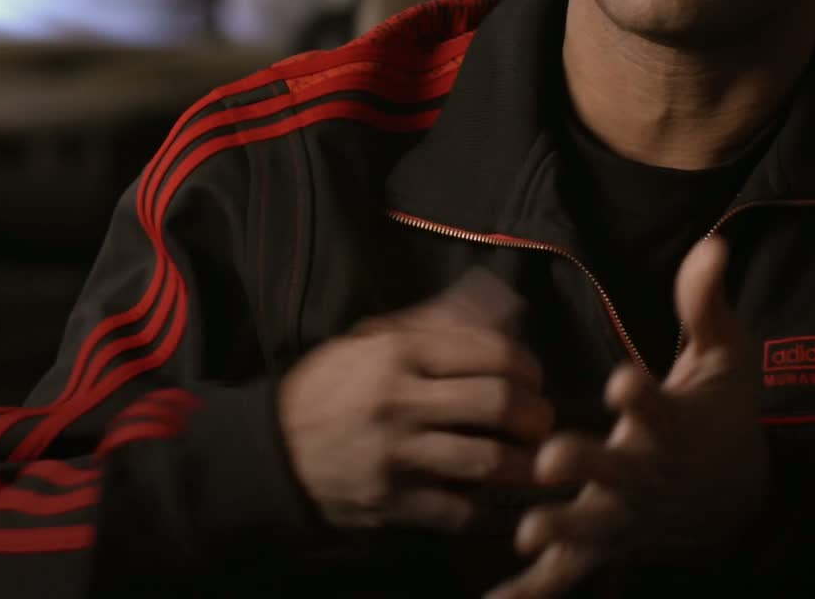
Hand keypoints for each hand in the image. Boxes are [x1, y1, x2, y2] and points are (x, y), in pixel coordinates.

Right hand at [278, 270, 553, 532]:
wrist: (273, 450)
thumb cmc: (330, 387)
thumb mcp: (370, 340)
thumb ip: (434, 323)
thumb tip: (499, 304)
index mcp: (396, 353)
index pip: (488, 351)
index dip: (527, 364)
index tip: (534, 378)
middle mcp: (399, 401)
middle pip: (497, 403)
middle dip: (535, 414)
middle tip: (541, 422)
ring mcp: (396, 456)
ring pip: (487, 461)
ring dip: (524, 465)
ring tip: (533, 464)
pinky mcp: (392, 503)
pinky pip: (460, 511)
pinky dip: (489, 510)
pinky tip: (498, 502)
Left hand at [487, 236, 766, 598]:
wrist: (737, 501)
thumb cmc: (721, 416)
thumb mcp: (725, 358)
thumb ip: (706, 304)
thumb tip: (712, 242)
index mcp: (671, 425)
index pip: (658, 407)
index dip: (642, 395)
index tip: (624, 381)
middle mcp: (647, 474)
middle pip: (619, 472)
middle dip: (589, 465)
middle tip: (554, 458)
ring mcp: (625, 515)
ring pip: (592, 526)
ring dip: (560, 530)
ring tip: (524, 531)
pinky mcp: (607, 544)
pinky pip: (568, 573)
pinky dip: (534, 588)